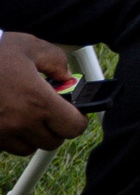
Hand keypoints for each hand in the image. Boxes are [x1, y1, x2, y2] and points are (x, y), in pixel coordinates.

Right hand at [0, 35, 85, 156]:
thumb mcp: (31, 47)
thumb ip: (56, 61)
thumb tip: (66, 76)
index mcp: (38, 102)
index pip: (73, 128)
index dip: (77, 120)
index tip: (73, 112)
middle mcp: (19, 123)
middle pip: (51, 142)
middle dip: (55, 128)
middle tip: (49, 111)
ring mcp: (0, 133)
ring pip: (27, 148)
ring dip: (31, 135)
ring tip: (25, 113)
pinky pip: (4, 146)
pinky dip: (9, 137)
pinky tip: (6, 116)